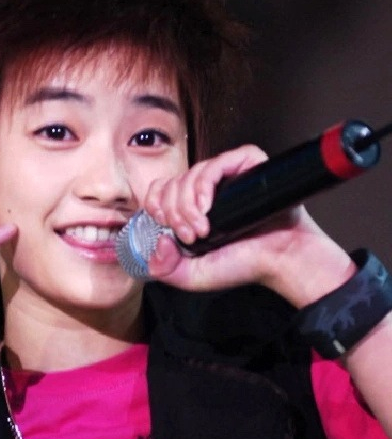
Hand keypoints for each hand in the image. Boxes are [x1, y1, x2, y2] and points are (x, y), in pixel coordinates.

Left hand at [143, 146, 354, 305]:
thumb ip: (167, 269)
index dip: (155, 203)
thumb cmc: (246, 265)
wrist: (283, 260)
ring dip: (188, 205)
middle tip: (191, 236)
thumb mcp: (195, 276)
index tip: (164, 224)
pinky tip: (208, 208)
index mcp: (193, 209)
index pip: (161, 190)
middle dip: (173, 212)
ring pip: (190, 174)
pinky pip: (216, 162)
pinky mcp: (246, 166)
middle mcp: (207, 190)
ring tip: (203, 230)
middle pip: (172, 183)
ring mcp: (227, 177)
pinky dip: (204, 185)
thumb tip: (156, 244)